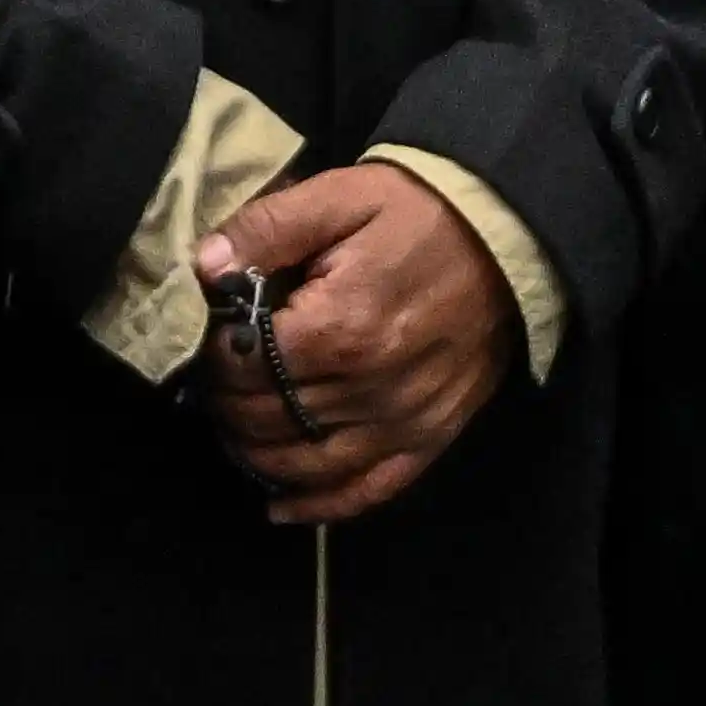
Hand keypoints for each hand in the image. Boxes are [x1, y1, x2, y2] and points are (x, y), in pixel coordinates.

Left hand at [198, 166, 512, 524]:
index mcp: (339, 327)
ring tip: (232, 433)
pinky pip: (368, 490)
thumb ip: (265, 230)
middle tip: (214, 384)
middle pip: (267, 419)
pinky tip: (279, 507)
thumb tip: (204, 268)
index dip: (214, 356)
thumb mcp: (335, 198)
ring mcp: (403, 422)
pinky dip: (319, 506)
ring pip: (305, 464)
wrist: (502, 237)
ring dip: (255, 456)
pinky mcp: (430, 439)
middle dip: (226, 405)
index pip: (245, 366)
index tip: (211, 338)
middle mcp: (369, 388)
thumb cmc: (412, 213)